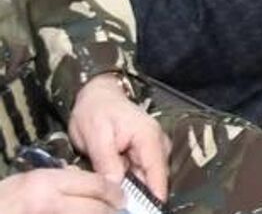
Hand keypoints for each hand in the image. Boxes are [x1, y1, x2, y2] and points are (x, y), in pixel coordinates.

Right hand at [0, 169, 124, 212]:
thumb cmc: (5, 196)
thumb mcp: (30, 179)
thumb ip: (60, 179)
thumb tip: (88, 183)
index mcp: (50, 183)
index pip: (97, 185)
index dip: (114, 193)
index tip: (122, 197)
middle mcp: (51, 202)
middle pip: (96, 208)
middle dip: (111, 210)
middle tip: (119, 210)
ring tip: (104, 213)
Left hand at [65, 75, 167, 201]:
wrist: (96, 95)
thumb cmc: (95, 112)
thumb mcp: (96, 136)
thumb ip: (106, 162)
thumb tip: (114, 187)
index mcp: (149, 138)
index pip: (157, 173)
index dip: (154, 196)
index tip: (145, 213)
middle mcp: (157, 144)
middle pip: (154, 179)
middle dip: (141, 197)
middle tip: (119, 207)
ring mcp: (152, 149)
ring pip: (147, 179)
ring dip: (134, 192)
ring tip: (115, 201)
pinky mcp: (143, 154)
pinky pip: (140, 175)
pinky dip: (130, 185)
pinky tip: (116, 191)